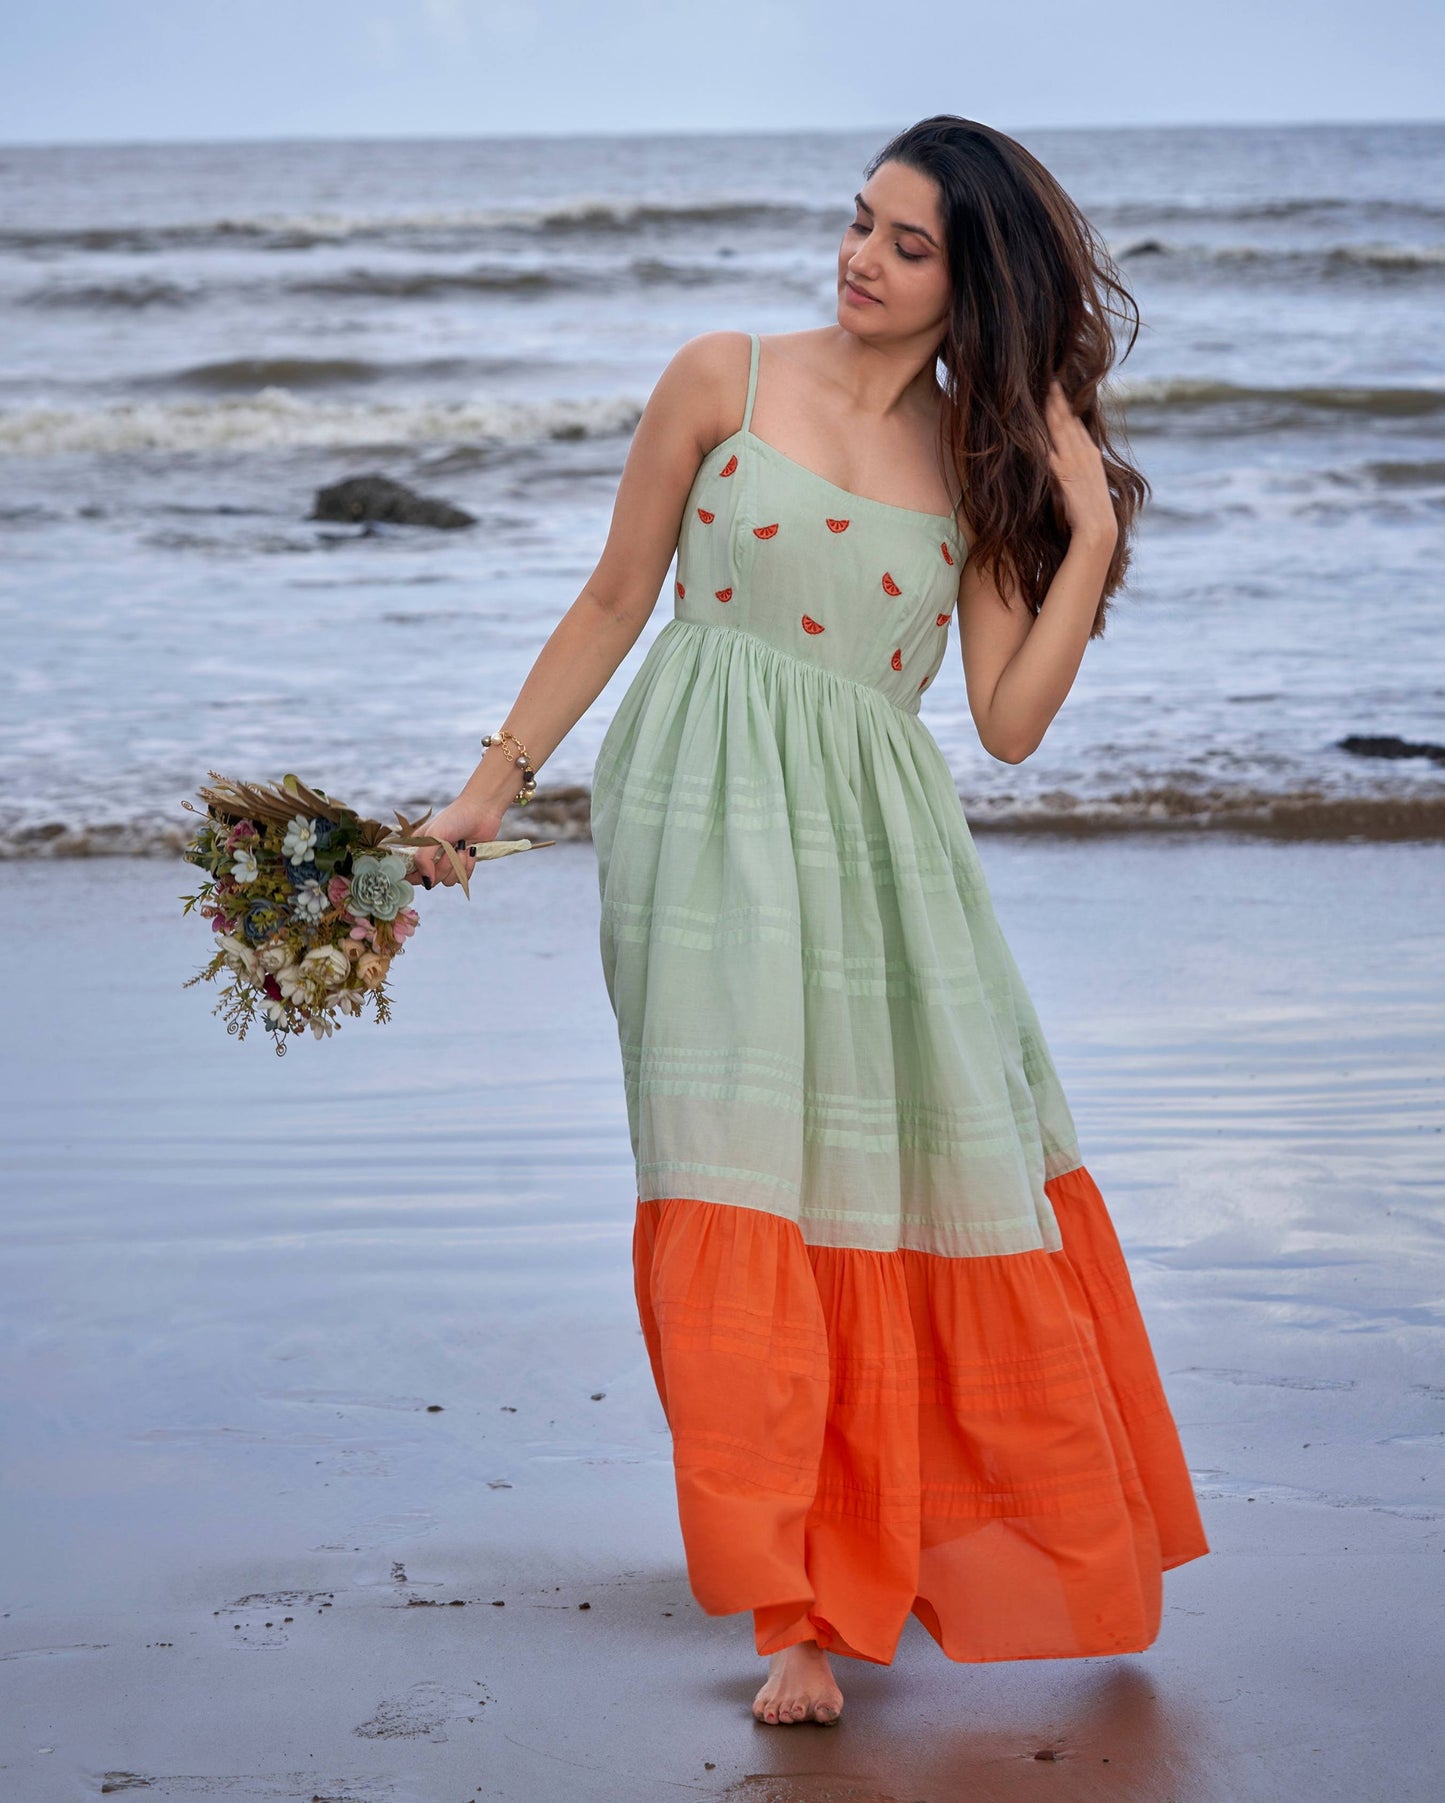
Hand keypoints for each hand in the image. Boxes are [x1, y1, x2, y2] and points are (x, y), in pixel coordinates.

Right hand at [406, 796, 502, 890]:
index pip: (409, 873)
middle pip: (430, 880)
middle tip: (450, 850)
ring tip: (462, 846)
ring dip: (458, 865)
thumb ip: (423, 859)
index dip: (416, 876)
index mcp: (418, 849)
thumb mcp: (433, 835)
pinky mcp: (463, 864)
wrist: (482, 810)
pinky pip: (463, 878)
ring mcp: (447, 862)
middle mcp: (431, 858)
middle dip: (443, 867)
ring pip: (447, 881)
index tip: (428, 868)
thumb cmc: (455, 817)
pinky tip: (471, 850)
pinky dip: (468, 865)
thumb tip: (427, 882)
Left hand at [1044, 380, 1117, 546]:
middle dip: (1059, 399)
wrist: (1099, 528)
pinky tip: (1029, 424)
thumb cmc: (1093, 512)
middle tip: (1050, 380)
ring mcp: (1074, 460)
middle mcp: (1084, 452)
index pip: (1077, 424)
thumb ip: (1080, 470)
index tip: (1060, 392)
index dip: (1068, 407)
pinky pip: (1048, 449)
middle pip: (1068, 420)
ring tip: (1044, 390)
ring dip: (1051, 408)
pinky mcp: (1063, 472)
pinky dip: (1039, 435)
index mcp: (1091, 453)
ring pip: (1060, 427)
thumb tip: (1069, 463)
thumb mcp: (1089, 484)